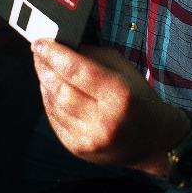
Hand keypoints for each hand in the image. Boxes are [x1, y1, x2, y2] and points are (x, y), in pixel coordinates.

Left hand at [31, 39, 187, 171]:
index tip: (40, 42)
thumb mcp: (123, 67)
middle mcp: (103, 121)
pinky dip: (49, 102)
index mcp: (118, 95)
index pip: (76, 70)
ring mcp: (89, 139)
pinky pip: (54, 120)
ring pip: (54, 105)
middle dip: (44, 67)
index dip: (53, 54)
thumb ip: (92, 55)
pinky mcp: (78, 150)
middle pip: (60, 88)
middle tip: (38, 52)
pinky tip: (50, 90)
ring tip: (44, 68)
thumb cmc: (138, 98)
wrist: (153, 140)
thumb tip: (61, 46)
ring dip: (44, 83)